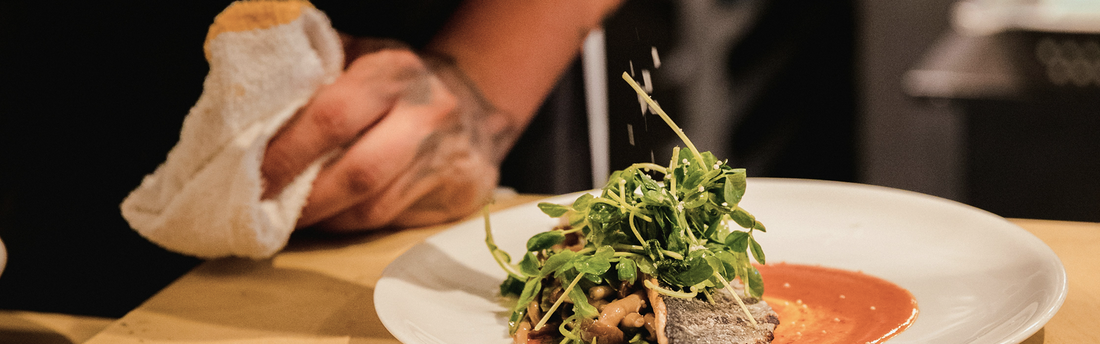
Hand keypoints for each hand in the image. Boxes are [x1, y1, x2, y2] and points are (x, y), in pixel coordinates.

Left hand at [261, 39, 518, 230]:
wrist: (476, 105)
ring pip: (372, 209)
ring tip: (288, 219)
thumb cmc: (399, 83)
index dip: (288, 153)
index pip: (333, 117)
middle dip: (303, 199)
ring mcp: (447, 158)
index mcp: (395, 72)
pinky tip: (329, 219)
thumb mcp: (361, 57)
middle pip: (357, 173)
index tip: (253, 174)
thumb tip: (252, 113)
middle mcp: (427, 114)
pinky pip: (391, 222)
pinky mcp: (459, 194)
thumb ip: (316, 76)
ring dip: (323, 220)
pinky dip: (350, 226)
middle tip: (262, 209)